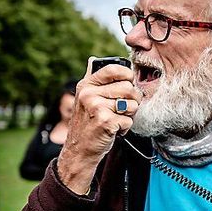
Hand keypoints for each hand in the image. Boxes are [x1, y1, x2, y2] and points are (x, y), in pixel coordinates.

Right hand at [57, 58, 141, 193]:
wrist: (79, 151)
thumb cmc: (87, 124)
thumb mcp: (84, 98)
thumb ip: (92, 80)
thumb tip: (93, 59)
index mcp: (86, 85)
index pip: (114, 69)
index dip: (128, 75)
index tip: (129, 83)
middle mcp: (89, 94)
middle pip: (129, 88)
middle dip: (133, 100)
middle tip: (123, 109)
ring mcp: (97, 108)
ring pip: (132, 104)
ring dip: (130, 115)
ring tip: (116, 119)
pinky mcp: (105, 122)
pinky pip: (129, 121)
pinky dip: (125, 128)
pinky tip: (113, 130)